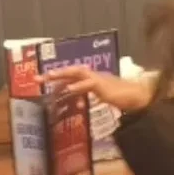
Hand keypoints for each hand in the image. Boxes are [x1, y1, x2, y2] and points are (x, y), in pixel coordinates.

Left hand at [35, 65, 154, 113]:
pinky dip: (77, 86)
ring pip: (76, 72)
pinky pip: (88, 84)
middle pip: (69, 71)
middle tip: (36, 78)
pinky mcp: (102, 85)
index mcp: (90, 78)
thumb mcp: (101, 96)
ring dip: (61, 74)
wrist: (137, 96)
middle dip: (53, 74)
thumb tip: (80, 103)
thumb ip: (89, 97)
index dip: (57, 78)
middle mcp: (92, 75)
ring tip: (48, 77)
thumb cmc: (122, 97)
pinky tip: (68, 90)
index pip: (70, 76)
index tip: (43, 81)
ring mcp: (97, 78)